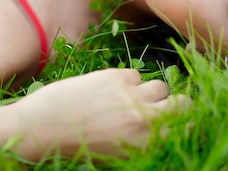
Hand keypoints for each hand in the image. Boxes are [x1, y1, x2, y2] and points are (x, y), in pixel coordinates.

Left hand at [11, 68, 189, 157]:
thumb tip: (163, 126)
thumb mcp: (117, 153)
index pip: (187, 127)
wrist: (40, 130)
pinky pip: (135, 74)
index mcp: (145, 145)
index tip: (178, 119)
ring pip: (159, 86)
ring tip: (127, 99)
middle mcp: (144, 121)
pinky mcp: (114, 77)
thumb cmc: (76, 147)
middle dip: (175, 103)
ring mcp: (130, 97)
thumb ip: (143, 139)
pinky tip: (107, 91)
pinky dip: (127, 81)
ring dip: (148, 92)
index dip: (185, 121)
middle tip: (161, 106)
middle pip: (183, 103)